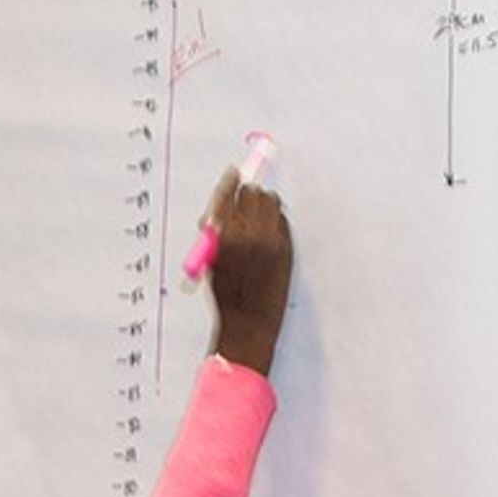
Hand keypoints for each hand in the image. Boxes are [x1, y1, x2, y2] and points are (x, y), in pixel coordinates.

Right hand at [205, 175, 291, 375]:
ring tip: (256, 222)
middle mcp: (249, 235)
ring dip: (262, 206)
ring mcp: (271, 240)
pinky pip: (282, 220)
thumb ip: (215, 233)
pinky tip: (267, 238)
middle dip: (246, 196)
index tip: (233, 172)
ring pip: (271, 202)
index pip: (227, 197)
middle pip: (251, 194)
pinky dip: (275, 222)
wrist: (249, 323)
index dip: (229, 183)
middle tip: (243, 202)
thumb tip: (219, 209)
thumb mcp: (210, 263)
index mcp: (225, 239)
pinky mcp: (286, 247)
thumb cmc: (226, 296)